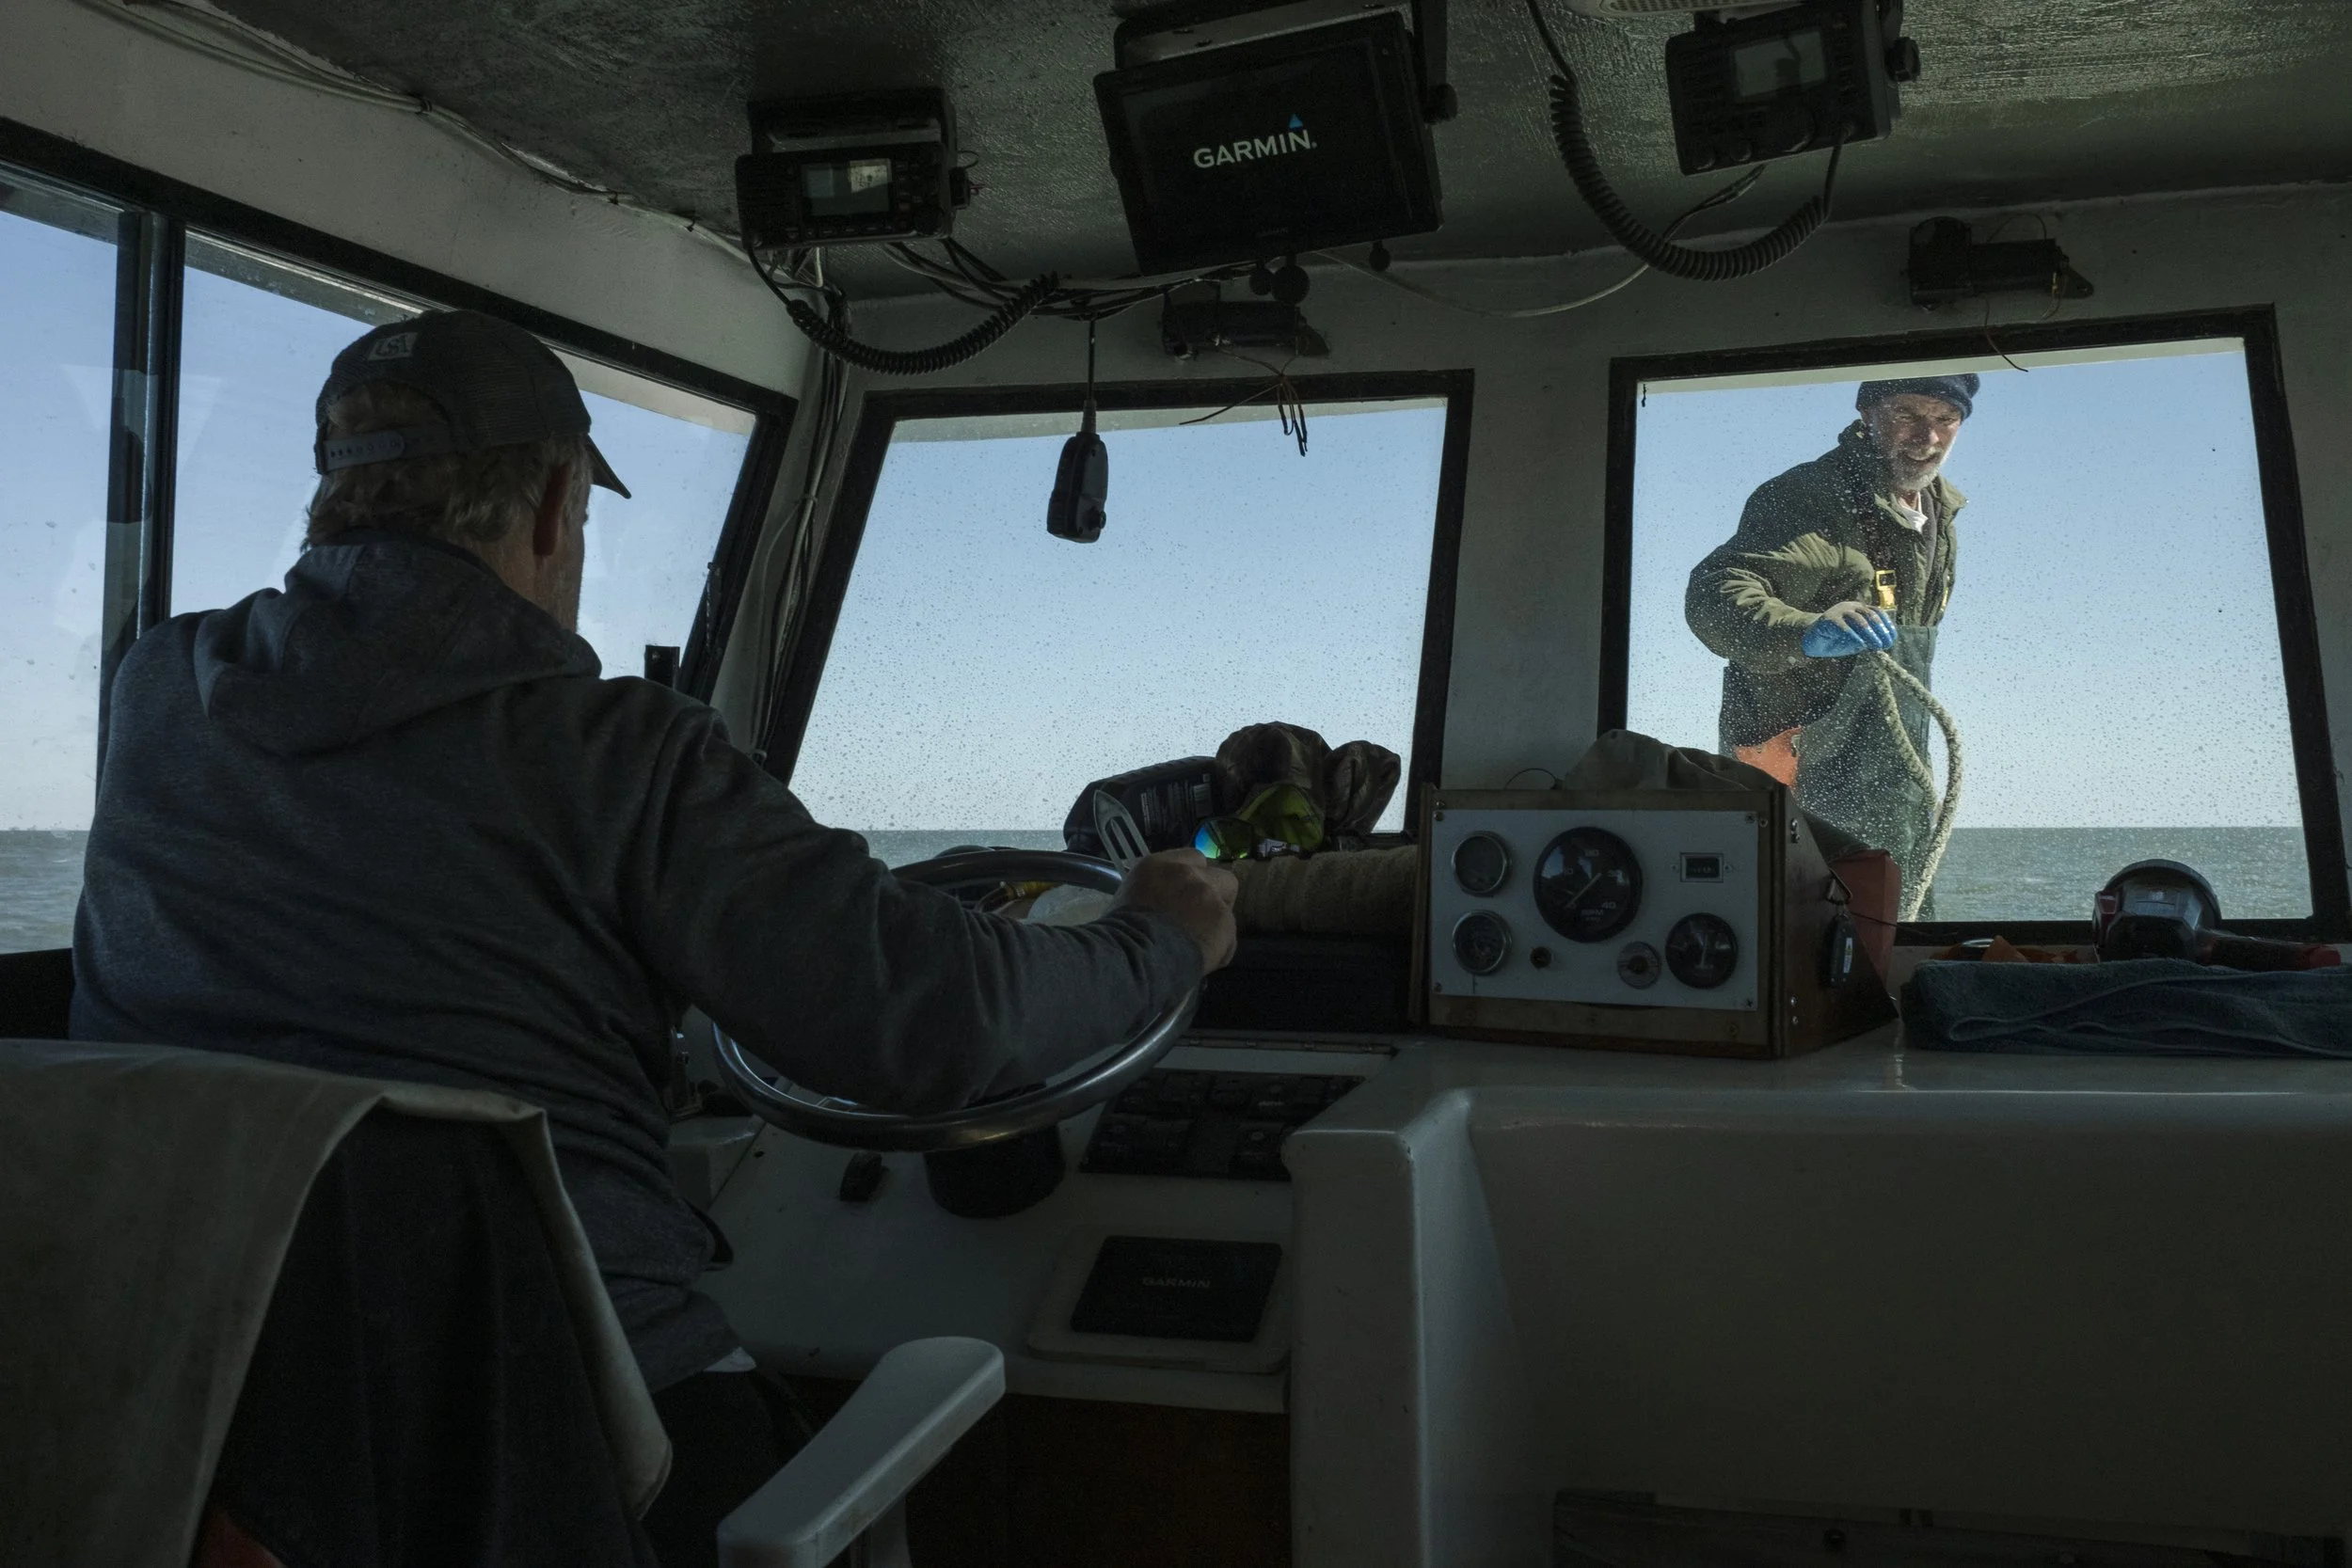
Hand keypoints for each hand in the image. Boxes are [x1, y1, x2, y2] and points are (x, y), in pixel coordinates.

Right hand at [1118, 848, 1239, 973]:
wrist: (1132, 956)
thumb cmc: (1118, 935)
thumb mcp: (1127, 901)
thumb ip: (1152, 894)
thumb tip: (1160, 909)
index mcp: (1158, 865)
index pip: (1193, 857)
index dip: (1197, 877)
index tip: (1190, 895)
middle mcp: (1187, 873)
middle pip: (1220, 875)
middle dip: (1217, 895)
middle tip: (1203, 917)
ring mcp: (1208, 895)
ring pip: (1228, 906)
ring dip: (1219, 922)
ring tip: (1203, 943)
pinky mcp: (1223, 920)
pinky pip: (1229, 938)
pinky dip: (1219, 951)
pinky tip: (1202, 962)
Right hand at [1801, 601, 1897, 657]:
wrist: (1810, 637)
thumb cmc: (1835, 639)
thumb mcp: (1855, 640)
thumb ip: (1867, 640)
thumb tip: (1881, 644)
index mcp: (1859, 609)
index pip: (1878, 613)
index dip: (1887, 626)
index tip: (1892, 639)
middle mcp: (1851, 606)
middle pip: (1871, 615)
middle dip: (1881, 630)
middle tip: (1885, 644)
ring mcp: (1839, 611)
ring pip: (1859, 619)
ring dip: (1870, 633)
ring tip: (1876, 645)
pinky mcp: (1828, 619)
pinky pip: (1843, 627)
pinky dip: (1853, 635)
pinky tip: (1860, 644)